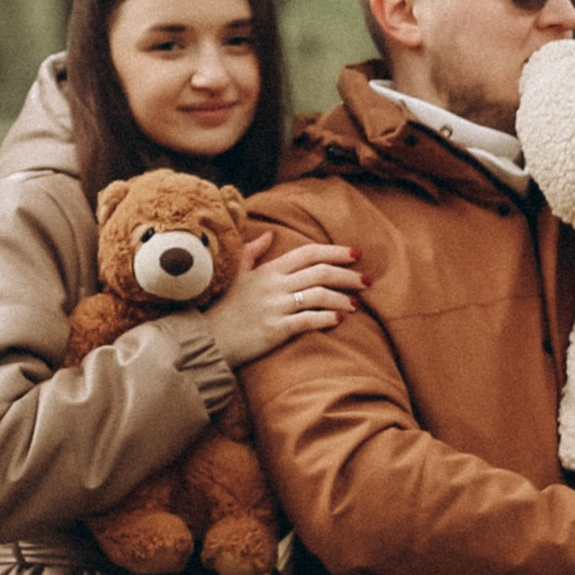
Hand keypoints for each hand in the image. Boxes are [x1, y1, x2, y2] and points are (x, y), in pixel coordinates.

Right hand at [206, 231, 362, 367]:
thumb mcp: (236, 275)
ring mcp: (275, 307)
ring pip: (319, 295)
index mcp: (268, 271)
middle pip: (321, 273)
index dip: (335, 251)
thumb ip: (252, 252)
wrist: (207, 340)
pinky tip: (340, 320)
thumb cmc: (223, 308)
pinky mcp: (275, 330)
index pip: (308, 253)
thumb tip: (269, 234)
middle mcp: (274, 286)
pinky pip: (309, 320)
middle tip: (367, 280)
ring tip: (357, 303)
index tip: (356, 254)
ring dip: (343, 298)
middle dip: (348, 275)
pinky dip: (328, 318)